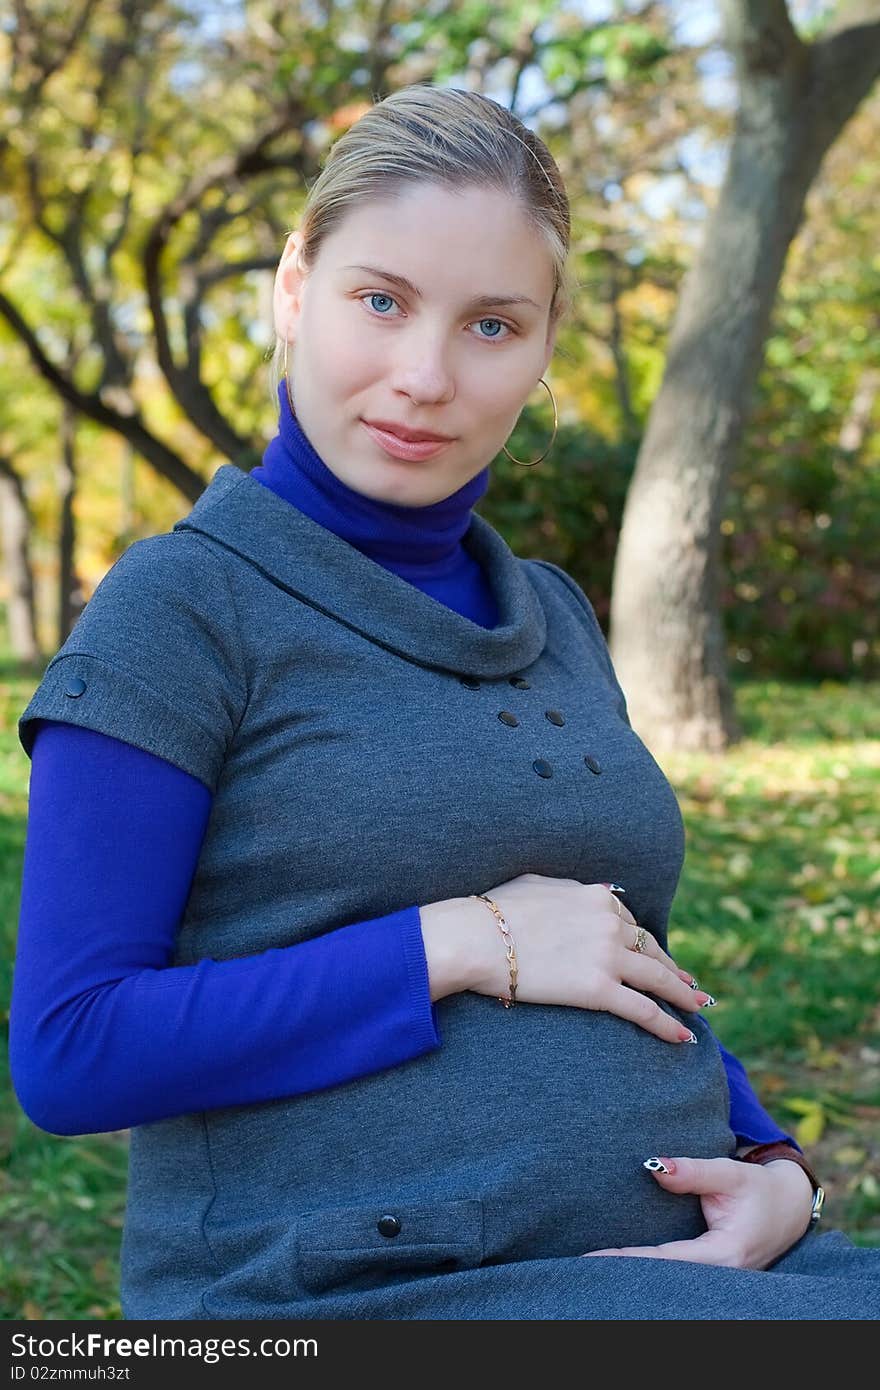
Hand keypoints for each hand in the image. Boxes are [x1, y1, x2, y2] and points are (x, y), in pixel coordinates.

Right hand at [464, 873, 712, 1042]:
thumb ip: (569, 889)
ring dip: (682, 994)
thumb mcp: (537, 883)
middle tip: (688, 983)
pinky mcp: (599, 990)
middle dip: (673, 968)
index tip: (656, 956)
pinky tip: (683, 1035)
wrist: (475, 937)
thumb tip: (589, 891)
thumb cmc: (493, 911)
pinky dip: (668, 1024)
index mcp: (597, 898)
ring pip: (657, 979)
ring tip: (696, 1005)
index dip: (646, 943)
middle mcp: (610, 924)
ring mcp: (607, 957)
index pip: (631, 923)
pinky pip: (644, 1009)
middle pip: (652, 949)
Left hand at [581, 1155, 814, 1268]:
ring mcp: (716, 1278)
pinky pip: (675, 1275)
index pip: (666, 1260)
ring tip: (590, 1268)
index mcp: (725, 1254)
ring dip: (632, 1274)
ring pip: (668, 1281)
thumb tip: (654, 1167)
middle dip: (623, 1275)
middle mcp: (720, 1274)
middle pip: (663, 1279)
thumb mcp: (731, 1173)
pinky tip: (619, 1267)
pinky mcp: (710, 1273)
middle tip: (580, 1267)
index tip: (593, 1256)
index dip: (628, 1259)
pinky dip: (647, 1270)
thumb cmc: (759, 1188)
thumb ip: (693, 1171)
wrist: (790, 1205)